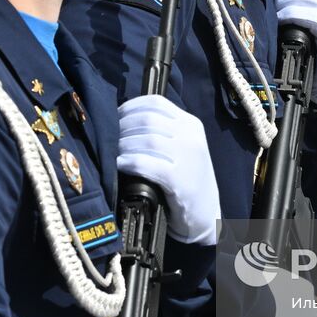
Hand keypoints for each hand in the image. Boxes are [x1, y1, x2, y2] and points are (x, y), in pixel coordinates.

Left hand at [117, 95, 218, 244]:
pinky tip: (121, 165)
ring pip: (146, 140)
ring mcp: (187, 158)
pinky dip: (129, 162)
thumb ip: (164, 130)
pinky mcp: (179, 180)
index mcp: (191, 124)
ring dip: (124, 145)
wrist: (207, 213)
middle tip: (110, 138)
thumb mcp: (184, 146)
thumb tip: (125, 119)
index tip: (116, 116)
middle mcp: (191, 137)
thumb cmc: (188, 178)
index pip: (156, 102)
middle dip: (123, 127)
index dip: (131, 107)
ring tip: (114, 153)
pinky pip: (146, 163)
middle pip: (147, 119)